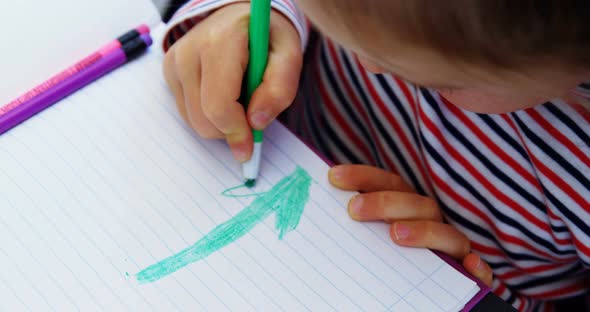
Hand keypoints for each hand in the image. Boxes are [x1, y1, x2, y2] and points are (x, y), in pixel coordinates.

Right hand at [163, 3, 302, 160]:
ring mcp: (175, 61)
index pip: (219, 105)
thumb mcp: (289, 56)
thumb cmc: (267, 36)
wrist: (241, 15)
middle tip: (252, 117)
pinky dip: (209, 114)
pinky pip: (187, 113)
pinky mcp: (170, 71)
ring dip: (220, 122)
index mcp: (220, 43)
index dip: (236, 133)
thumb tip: (256, 123)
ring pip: (193, 121)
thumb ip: (280, 89)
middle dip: (230, 130)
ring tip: (239, 98)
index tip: (250, 147)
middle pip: (203, 119)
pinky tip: (224, 94)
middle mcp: (189, 51)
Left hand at [329, 164, 492, 286]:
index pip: (390, 184)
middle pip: (416, 205)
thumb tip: (322, 209)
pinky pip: (479, 269)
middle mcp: (432, 223)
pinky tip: (469, 266)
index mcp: (408, 209)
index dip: (364, 177)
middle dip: (385, 203)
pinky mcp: (470, 273)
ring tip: (397, 235)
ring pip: (448, 235)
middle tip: (354, 210)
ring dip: (424, 231)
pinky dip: (477, 267)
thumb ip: (358, 226)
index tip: (334, 177)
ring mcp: (452, 248)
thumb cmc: (391, 260)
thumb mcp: (371, 241)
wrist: (429, 294)